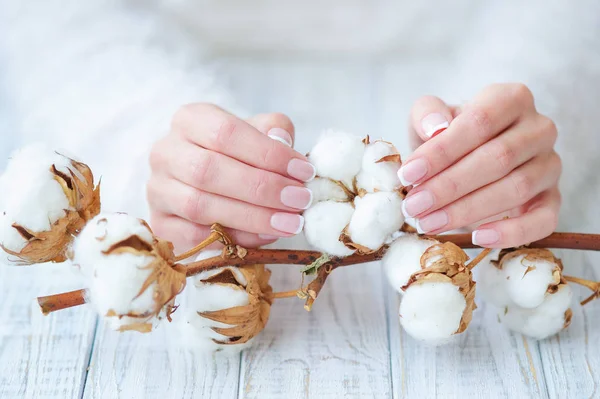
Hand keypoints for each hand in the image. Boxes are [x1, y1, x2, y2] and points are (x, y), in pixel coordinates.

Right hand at [147, 104, 314, 251]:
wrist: (210, 182)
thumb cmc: (239, 154)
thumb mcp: (258, 133)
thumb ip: (274, 130)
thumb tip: (281, 140)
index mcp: (190, 120)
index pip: (225, 133)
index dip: (268, 154)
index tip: (304, 171)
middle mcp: (165, 152)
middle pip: (209, 170)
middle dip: (262, 188)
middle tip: (300, 200)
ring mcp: (158, 190)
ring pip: (200, 206)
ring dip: (252, 217)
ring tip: (291, 222)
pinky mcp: (161, 223)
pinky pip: (195, 237)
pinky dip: (235, 239)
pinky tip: (267, 236)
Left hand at [401, 83, 560, 247]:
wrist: (468, 161)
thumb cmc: (449, 137)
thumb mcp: (429, 118)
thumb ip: (427, 113)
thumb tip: (436, 128)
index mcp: (511, 99)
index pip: (480, 121)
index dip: (442, 151)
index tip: (409, 174)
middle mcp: (539, 129)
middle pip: (498, 157)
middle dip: (449, 186)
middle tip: (414, 206)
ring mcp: (549, 165)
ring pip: (516, 188)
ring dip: (467, 210)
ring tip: (429, 222)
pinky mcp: (552, 199)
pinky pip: (543, 219)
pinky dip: (511, 232)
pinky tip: (478, 238)